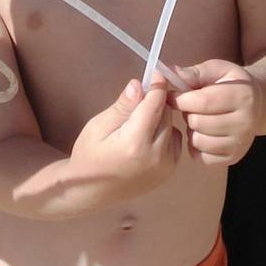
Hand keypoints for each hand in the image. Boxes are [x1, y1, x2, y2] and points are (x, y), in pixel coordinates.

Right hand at [69, 79, 181, 200]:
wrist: (91, 192)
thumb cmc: (89, 155)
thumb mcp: (98, 126)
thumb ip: (122, 106)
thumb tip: (139, 84)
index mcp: (135, 143)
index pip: (155, 105)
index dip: (157, 86)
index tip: (155, 73)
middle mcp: (156, 156)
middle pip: (166, 114)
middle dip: (157, 101)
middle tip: (142, 96)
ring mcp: (166, 166)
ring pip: (172, 126)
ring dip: (161, 117)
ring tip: (141, 119)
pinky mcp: (169, 172)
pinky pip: (175, 140)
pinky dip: (166, 132)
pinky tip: (148, 135)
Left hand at [170, 60, 258, 166]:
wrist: (256, 104)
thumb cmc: (231, 84)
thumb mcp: (218, 70)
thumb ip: (195, 72)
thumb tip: (171, 73)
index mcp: (242, 96)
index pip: (202, 102)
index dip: (180, 99)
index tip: (172, 95)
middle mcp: (245, 122)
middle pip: (198, 122)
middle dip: (187, 113)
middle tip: (191, 107)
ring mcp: (240, 143)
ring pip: (198, 141)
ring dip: (191, 130)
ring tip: (198, 119)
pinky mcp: (233, 157)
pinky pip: (201, 158)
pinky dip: (196, 146)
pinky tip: (202, 133)